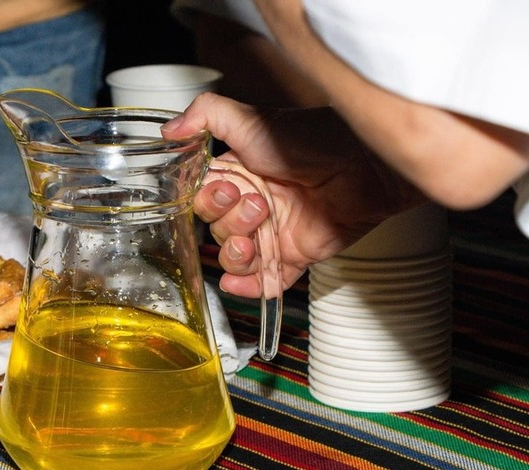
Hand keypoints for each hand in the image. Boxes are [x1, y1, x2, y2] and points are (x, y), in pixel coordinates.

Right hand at [162, 94, 422, 296]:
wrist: (366, 166)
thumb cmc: (316, 139)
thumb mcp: (252, 120)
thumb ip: (208, 115)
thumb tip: (169, 129)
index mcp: (239, 176)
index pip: (203, 199)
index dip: (208, 200)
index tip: (226, 189)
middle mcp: (253, 205)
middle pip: (216, 231)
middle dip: (230, 222)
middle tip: (257, 204)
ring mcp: (273, 233)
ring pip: (235, 258)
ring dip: (237, 253)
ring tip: (258, 234)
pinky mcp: (295, 256)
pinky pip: (265, 281)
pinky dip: (250, 286)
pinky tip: (240, 281)